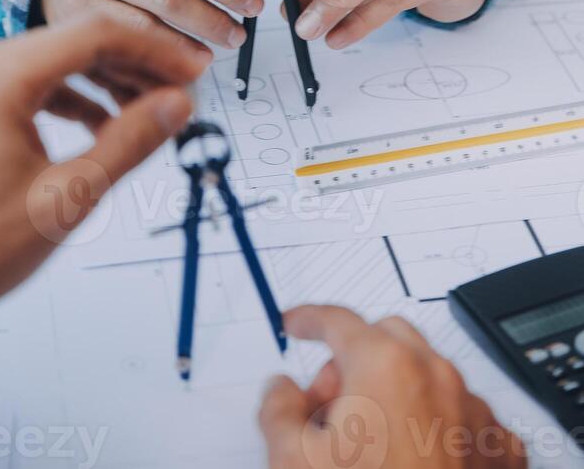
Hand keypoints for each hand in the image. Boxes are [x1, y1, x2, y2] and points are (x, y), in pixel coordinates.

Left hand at [0, 14, 207, 334]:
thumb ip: (128, 143)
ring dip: (108, 79)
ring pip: (58, 59)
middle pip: (77, 40)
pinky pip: (34, 81)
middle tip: (180, 89)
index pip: (96, 35)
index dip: (155, 50)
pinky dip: (75, 95)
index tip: (191, 70)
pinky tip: (103, 123)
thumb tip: (175, 106)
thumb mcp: (66, 197)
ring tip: (149, 109)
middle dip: (136, 64)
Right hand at [260, 306, 525, 468]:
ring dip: (397, 390)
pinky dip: (439, 423)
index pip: (336, 320)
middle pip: (386, 338)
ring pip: (427, 373)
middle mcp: (435, 375)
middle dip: (354, 359)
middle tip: (329, 405)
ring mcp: (472, 410)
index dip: (308, 320)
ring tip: (370, 443)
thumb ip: (277, 409)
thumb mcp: (292, 460)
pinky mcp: (497, 447)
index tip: (297, 324)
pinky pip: (463, 414)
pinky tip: (417, 458)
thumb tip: (283, 391)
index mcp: (385, 365)